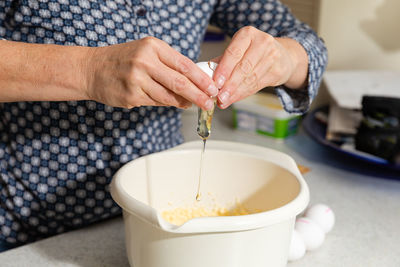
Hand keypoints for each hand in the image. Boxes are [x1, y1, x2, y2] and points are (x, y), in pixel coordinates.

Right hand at [85, 37, 217, 109]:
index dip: (201, 79)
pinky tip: (170, 103)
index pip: (184, 65)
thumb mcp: (146, 52)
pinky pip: (155, 103)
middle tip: (209, 103)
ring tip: (191, 104)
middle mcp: (145, 62)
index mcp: (153, 47)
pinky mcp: (131, 96)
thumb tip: (194, 81)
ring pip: (168, 96)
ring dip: (183, 102)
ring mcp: (137, 80)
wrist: (91, 69)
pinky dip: (165, 104)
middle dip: (198, 95)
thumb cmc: (123, 60)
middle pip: (180, 83)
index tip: (213, 88)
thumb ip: (169, 64)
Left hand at [212, 26, 308, 108]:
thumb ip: (222, 61)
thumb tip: (206, 76)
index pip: (234, 53)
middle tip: (218, 96)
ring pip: (250, 78)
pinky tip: (234, 99)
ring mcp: (273, 56)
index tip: (215, 82)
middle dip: (229, 84)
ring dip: (235, 92)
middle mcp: (262, 42)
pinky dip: (243, 94)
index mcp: (248, 34)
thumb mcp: (238, 50)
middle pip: (243, 67)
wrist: (282, 55)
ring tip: (224, 101)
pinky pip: (257, 85)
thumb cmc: (253, 52)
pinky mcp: (278, 70)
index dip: (224, 69)